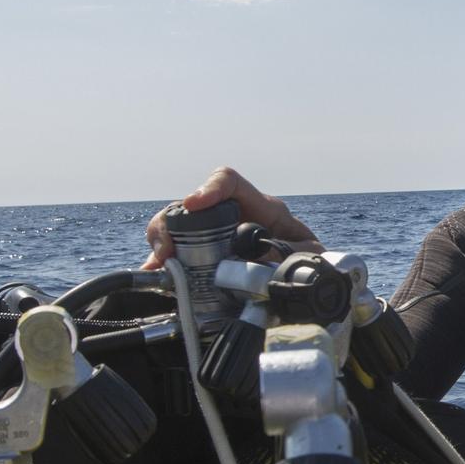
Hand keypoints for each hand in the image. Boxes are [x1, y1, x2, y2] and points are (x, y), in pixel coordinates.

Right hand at [141, 166, 318, 269]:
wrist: (308, 281)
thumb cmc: (309, 260)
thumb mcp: (309, 256)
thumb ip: (290, 252)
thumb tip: (258, 255)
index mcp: (259, 207)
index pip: (229, 182)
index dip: (209, 189)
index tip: (194, 205)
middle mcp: (231, 216)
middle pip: (189, 204)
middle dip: (171, 223)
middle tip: (167, 251)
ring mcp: (215, 235)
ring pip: (176, 225)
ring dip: (162, 241)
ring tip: (160, 265)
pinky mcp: (206, 257)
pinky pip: (177, 253)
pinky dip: (162, 263)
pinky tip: (155, 274)